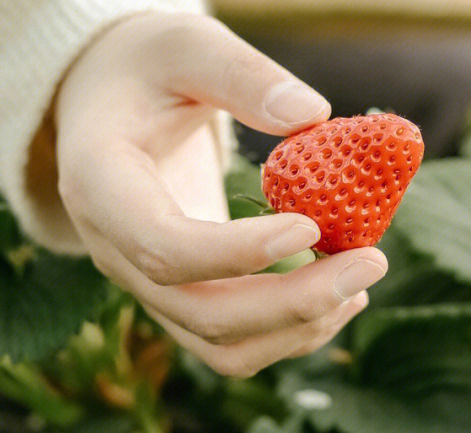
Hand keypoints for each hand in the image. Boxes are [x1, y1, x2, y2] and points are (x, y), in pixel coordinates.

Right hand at [53, 14, 387, 376]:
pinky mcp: (182, 305)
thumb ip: (240, 74)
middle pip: (205, 314)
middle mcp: (116, 256)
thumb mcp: (182, 45)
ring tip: (362, 283)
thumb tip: (313, 116)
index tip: (311, 225)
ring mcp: (148, 291)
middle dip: (294, 303)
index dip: (238, 252)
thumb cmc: (144, 68)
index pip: (163, 247)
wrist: (106, 110)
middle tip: (371, 264)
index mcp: (99, 188)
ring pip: (223, 348)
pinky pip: (235, 346)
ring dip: (299, 329)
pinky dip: (292, 333)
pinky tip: (341, 295)